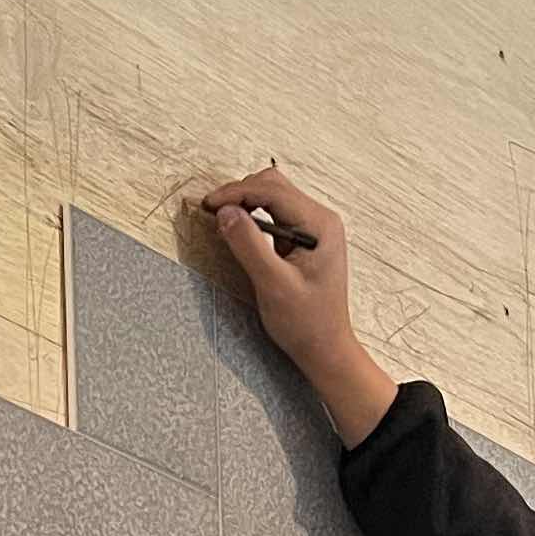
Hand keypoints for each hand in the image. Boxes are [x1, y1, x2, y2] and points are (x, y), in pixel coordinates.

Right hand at [196, 167, 399, 444]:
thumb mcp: (273, 285)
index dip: (236, 193)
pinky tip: (239, 229)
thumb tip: (225, 212)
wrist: (326, 349)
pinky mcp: (305, 238)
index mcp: (320, 225)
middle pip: (273, 186)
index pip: (272, 191)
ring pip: (273, 197)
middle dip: (240, 193)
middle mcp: (321, 220)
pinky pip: (276, 214)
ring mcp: (314, 228)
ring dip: (246, 202)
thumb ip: (248, 245)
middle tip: (212, 211)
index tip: (209, 205)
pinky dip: (254, 216)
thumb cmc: (306, 324)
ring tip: (222, 219)